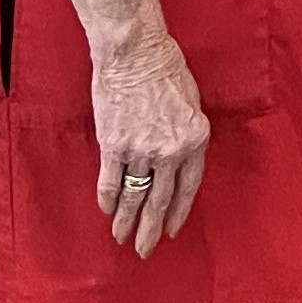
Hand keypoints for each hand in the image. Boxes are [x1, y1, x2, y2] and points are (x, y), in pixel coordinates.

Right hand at [89, 25, 210, 256]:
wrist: (135, 52)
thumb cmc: (166, 69)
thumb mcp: (191, 104)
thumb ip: (186, 134)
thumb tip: (178, 157)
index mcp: (195, 140)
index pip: (189, 188)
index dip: (179, 212)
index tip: (172, 230)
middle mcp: (171, 151)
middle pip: (161, 200)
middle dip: (151, 229)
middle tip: (145, 250)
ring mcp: (142, 151)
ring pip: (133, 196)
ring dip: (125, 220)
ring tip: (121, 239)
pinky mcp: (114, 146)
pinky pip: (110, 181)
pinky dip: (106, 199)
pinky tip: (105, 211)